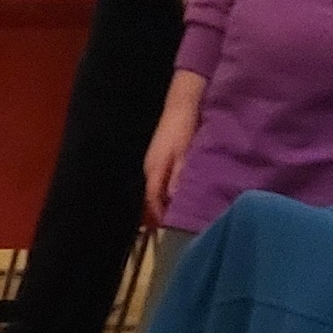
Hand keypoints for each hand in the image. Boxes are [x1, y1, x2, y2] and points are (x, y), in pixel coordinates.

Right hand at [142, 67, 204, 223]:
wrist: (181, 103)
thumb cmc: (183, 127)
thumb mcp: (183, 152)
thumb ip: (178, 174)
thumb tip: (173, 198)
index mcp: (153, 170)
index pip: (152, 200)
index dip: (158, 216)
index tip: (168, 229)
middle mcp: (149, 169)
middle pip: (150, 198)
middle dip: (157, 213)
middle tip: (170, 227)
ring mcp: (152, 163)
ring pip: (154, 190)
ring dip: (161, 203)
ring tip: (173, 215)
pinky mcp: (158, 158)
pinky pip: (158, 181)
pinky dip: (163, 191)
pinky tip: (173, 195)